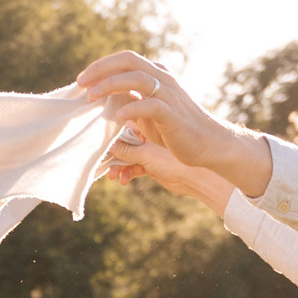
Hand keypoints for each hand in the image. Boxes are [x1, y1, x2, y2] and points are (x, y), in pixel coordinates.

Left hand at [76, 51, 273, 199]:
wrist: (207, 143)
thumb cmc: (174, 129)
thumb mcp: (148, 112)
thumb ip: (130, 101)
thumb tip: (101, 100)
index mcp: (156, 75)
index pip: (125, 59)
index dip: (101, 66)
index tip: (81, 80)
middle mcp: (162, 79)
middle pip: (128, 61)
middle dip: (101, 70)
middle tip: (80, 84)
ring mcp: (169, 95)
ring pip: (138, 78)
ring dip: (111, 85)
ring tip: (92, 97)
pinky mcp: (173, 114)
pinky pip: (151, 105)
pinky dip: (133, 107)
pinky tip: (118, 114)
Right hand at [102, 128, 235, 213]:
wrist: (201, 176)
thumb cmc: (178, 157)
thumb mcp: (148, 153)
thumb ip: (126, 150)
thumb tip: (107, 147)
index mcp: (149, 118)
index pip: (122, 118)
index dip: (109, 129)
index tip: (96, 139)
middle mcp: (149, 129)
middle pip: (121, 138)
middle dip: (111, 151)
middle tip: (103, 162)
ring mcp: (151, 146)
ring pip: (126, 154)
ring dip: (118, 165)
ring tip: (114, 176)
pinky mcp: (152, 163)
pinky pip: (133, 166)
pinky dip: (128, 173)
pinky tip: (124, 180)